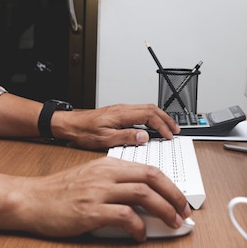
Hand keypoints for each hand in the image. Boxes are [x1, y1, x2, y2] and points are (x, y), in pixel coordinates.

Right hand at [12, 157, 191, 241]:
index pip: (148, 169)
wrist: (30, 199)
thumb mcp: (90, 177)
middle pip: (152, 178)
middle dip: (174, 195)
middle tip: (184, 211)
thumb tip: (143, 197)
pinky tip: (139, 236)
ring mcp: (98, 192)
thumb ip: (115, 182)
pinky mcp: (91, 211)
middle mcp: (106, 174)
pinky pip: (125, 216)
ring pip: (143, 195)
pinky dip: (138, 227)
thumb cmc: (58, 192)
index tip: (179, 198)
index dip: (169, 184)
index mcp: (108, 164)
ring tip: (171, 223)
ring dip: (164, 210)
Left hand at [52, 103, 179, 148]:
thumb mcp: (104, 139)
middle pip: (152, 108)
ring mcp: (121, 110)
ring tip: (168, 128)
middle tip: (176, 130)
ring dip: (160, 117)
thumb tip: (144, 137)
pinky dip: (151, 118)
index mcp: (122, 114)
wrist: (70, 124)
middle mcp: (123, 109)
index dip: (162, 125)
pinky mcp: (119, 113)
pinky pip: (140, 112)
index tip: (169, 135)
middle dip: (166, 119)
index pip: (149, 116)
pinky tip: (152, 127)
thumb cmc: (83, 131)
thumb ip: (126, 137)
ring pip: (147, 109)